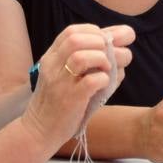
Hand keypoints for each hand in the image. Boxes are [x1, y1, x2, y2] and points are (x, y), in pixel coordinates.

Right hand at [23, 24, 134, 147]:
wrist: (40, 131)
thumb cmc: (61, 101)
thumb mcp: (66, 74)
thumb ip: (87, 57)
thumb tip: (122, 41)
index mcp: (51, 57)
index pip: (72, 31)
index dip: (94, 32)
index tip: (106, 42)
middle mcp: (53, 66)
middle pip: (76, 39)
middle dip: (101, 43)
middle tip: (111, 57)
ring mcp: (60, 83)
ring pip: (80, 57)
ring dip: (102, 59)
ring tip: (107, 69)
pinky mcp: (70, 100)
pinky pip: (90, 82)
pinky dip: (103, 79)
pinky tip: (103, 84)